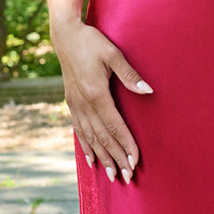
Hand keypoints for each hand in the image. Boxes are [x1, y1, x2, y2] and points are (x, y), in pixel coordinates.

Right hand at [53, 16, 152, 180]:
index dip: (126, 145)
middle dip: (116, 158)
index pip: (114, 126)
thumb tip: (148, 91)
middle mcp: (84, 104)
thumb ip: (130, 74)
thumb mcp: (113, 54)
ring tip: (112, 176)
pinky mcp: (71, 104)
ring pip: (90, 138)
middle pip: (102, 138)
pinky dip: (86, 147)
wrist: (65, 36)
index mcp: (96, 93)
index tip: (135, 161)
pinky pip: (79, 131)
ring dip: (102, 158)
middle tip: (127, 178)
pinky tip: (92, 160)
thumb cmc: (92, 42)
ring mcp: (75, 105)